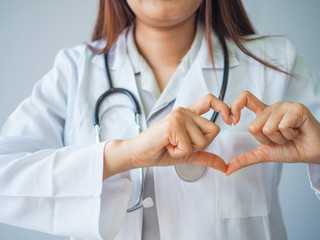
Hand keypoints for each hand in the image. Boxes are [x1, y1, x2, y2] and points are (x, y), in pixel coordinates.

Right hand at [103, 94, 231, 178]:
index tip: (231, 119)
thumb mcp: (187, 154)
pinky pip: (189, 146)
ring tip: (171, 145)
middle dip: (200, 144)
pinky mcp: (172, 125)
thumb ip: (206, 156)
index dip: (223, 107)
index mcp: (188, 114)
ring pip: (202, 140)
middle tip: (180, 144)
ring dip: (187, 150)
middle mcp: (184, 111)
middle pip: (213, 130)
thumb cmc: (160, 150)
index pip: (210, 100)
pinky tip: (166, 146)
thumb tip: (224, 166)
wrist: (139, 154)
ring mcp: (178, 116)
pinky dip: (178, 153)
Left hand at [226, 91, 319, 175]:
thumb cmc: (290, 149)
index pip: (244, 99)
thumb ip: (245, 159)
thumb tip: (227, 169)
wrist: (312, 153)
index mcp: (263, 113)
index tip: (233, 121)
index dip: (235, 107)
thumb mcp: (264, 154)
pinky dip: (289, 136)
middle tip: (281, 138)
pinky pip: (282, 126)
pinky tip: (297, 132)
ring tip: (290, 136)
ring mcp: (285, 106)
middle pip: (254, 126)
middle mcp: (273, 107)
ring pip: (268, 128)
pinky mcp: (297, 109)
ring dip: (280, 139)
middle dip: (267, 140)